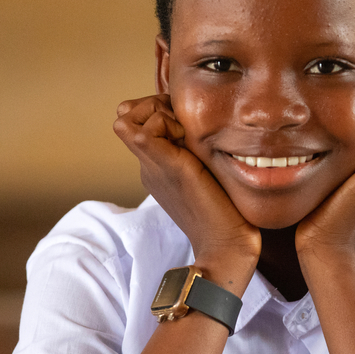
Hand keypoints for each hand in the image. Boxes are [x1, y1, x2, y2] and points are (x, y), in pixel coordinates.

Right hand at [114, 94, 259, 291]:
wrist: (227, 247)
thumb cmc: (227, 212)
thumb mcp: (209, 172)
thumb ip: (200, 153)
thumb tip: (203, 130)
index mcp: (157, 167)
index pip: (140, 120)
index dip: (160, 109)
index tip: (188, 122)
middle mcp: (148, 166)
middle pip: (128, 115)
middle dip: (155, 106)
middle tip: (185, 123)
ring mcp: (153, 167)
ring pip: (128, 118)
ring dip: (158, 113)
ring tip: (186, 133)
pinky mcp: (167, 168)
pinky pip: (142, 131)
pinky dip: (164, 124)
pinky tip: (187, 139)